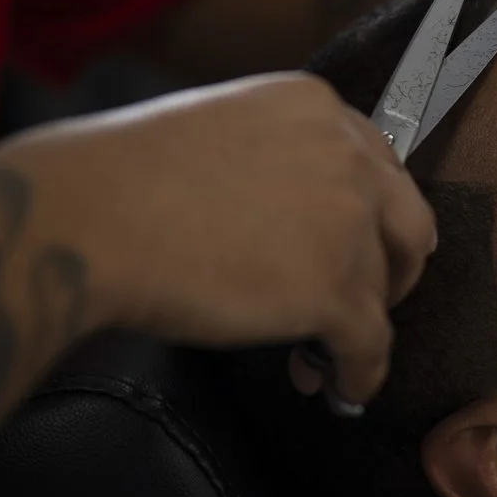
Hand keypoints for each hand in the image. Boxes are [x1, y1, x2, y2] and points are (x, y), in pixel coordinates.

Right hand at [0, 74, 435, 407]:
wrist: (88, 216)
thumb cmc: (121, 178)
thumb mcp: (218, 131)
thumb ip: (273, 159)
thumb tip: (285, 218)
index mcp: (314, 106)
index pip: (378, 165)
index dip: (370, 216)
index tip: (358, 247)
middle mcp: (346, 155)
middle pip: (407, 224)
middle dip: (392, 270)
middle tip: (366, 302)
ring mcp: (347, 222)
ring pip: (384, 291)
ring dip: (359, 328)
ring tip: (320, 357)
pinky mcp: (334, 289)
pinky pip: (371, 345)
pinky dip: (360, 375)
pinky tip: (340, 390)